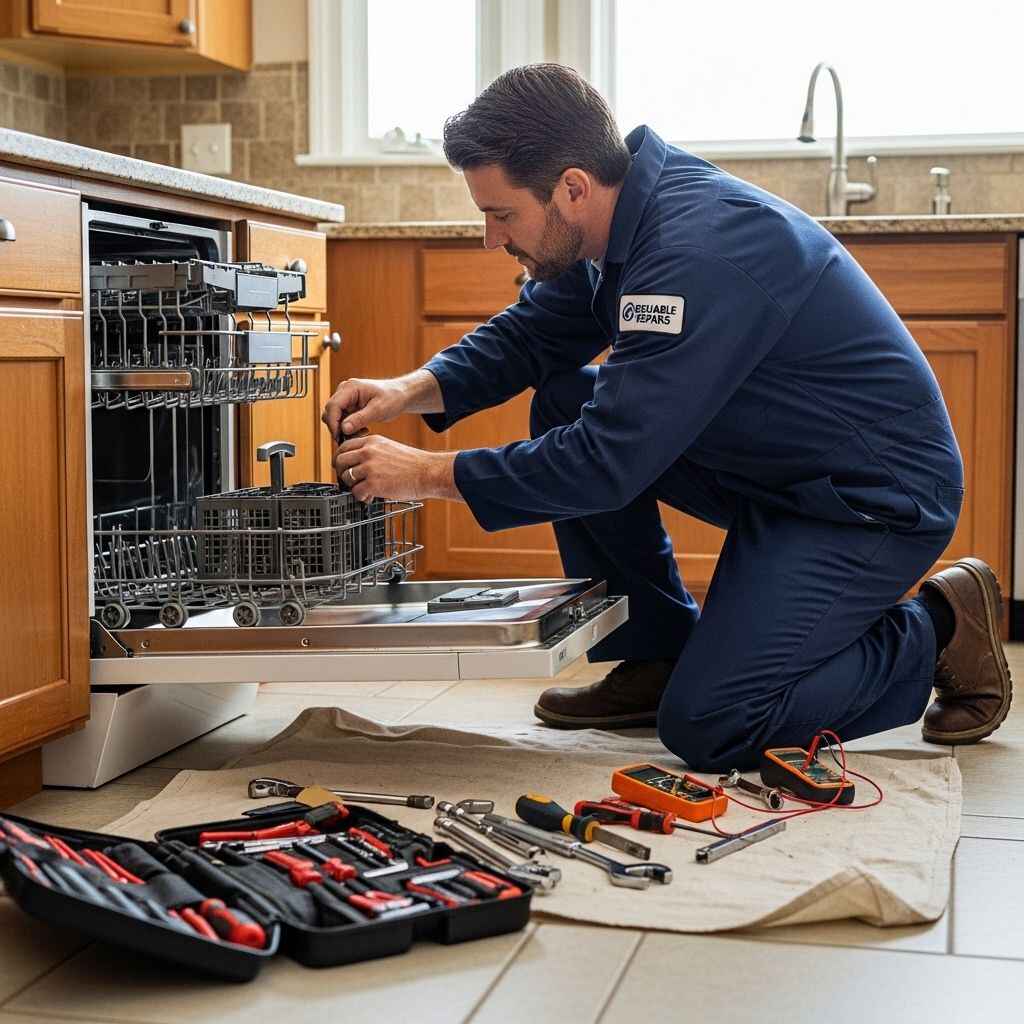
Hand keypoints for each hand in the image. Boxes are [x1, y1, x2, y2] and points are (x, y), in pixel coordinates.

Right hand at [322, 378, 409, 441]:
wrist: (400, 395)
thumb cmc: (393, 398)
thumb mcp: (378, 410)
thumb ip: (360, 419)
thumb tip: (343, 429)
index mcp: (350, 387)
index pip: (332, 406)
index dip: (333, 423)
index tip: (339, 437)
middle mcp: (344, 391)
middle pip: (330, 412)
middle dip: (338, 428)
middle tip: (352, 439)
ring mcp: (345, 398)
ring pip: (334, 418)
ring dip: (344, 429)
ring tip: (361, 433)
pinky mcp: (348, 406)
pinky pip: (341, 420)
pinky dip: (349, 428)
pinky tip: (362, 430)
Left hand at [334, 434, 458, 501]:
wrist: (428, 473)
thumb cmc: (414, 464)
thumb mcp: (390, 448)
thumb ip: (372, 452)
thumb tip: (358, 464)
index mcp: (372, 441)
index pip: (344, 446)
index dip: (340, 458)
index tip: (342, 466)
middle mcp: (368, 452)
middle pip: (340, 460)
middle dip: (341, 472)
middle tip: (348, 481)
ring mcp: (370, 467)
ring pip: (346, 476)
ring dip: (352, 486)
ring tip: (363, 490)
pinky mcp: (373, 483)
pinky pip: (356, 491)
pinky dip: (361, 497)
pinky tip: (370, 497)